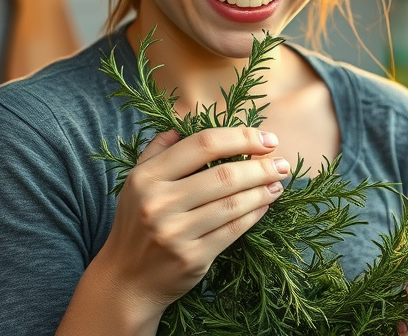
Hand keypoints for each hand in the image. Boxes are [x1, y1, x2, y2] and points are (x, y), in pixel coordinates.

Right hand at [92, 127, 289, 318]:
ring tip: (278, 183)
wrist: (126, 282)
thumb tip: (180, 125)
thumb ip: (156, 152)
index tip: (266, 139)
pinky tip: (264, 205)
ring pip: (233, 203)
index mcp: (146, 177)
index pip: (202, 144)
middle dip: (261, 167)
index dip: (240, 137)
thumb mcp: (135, 185)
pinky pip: (233, 230)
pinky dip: (254, 214)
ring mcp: (175, 232)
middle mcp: (158, 202)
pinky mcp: (192, 257)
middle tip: (282, 164)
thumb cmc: (136, 226)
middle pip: (224, 175)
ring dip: (263, 191)